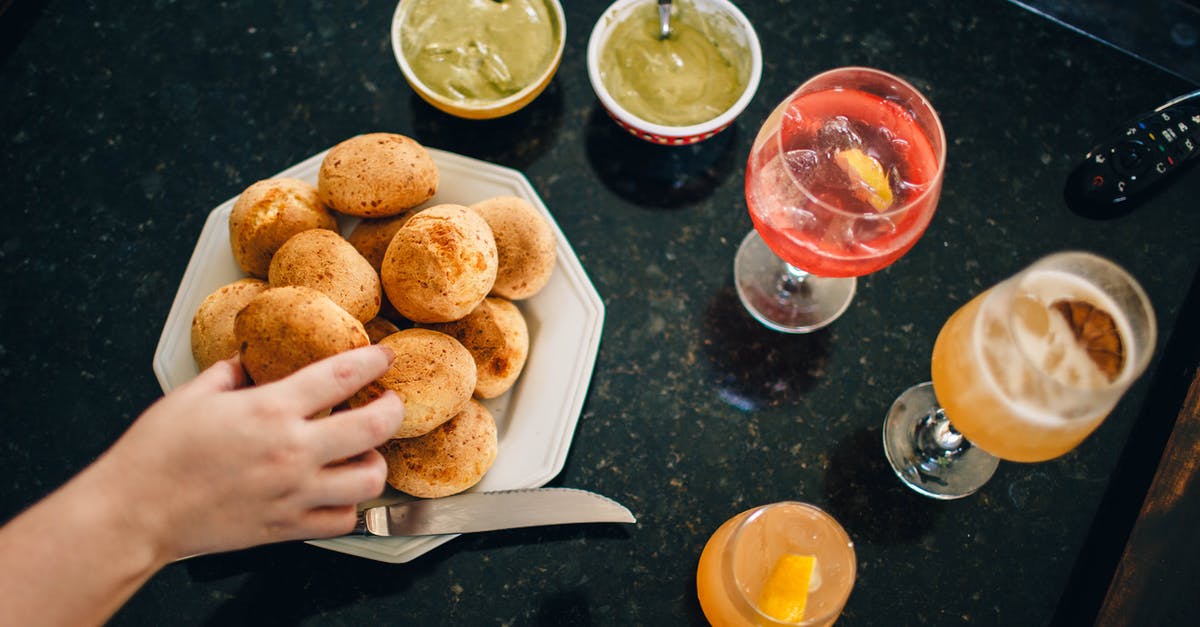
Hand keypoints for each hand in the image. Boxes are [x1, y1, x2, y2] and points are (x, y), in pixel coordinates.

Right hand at [92, 345, 404, 561]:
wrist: (133, 514)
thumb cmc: (156, 454)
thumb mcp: (192, 394)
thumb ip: (231, 373)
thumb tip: (249, 360)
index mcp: (271, 410)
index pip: (342, 376)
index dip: (372, 361)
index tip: (384, 355)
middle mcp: (292, 451)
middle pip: (375, 427)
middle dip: (394, 409)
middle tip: (391, 403)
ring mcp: (293, 493)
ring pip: (370, 480)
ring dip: (375, 463)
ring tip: (365, 453)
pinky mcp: (286, 528)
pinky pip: (343, 520)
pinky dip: (348, 506)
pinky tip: (337, 492)